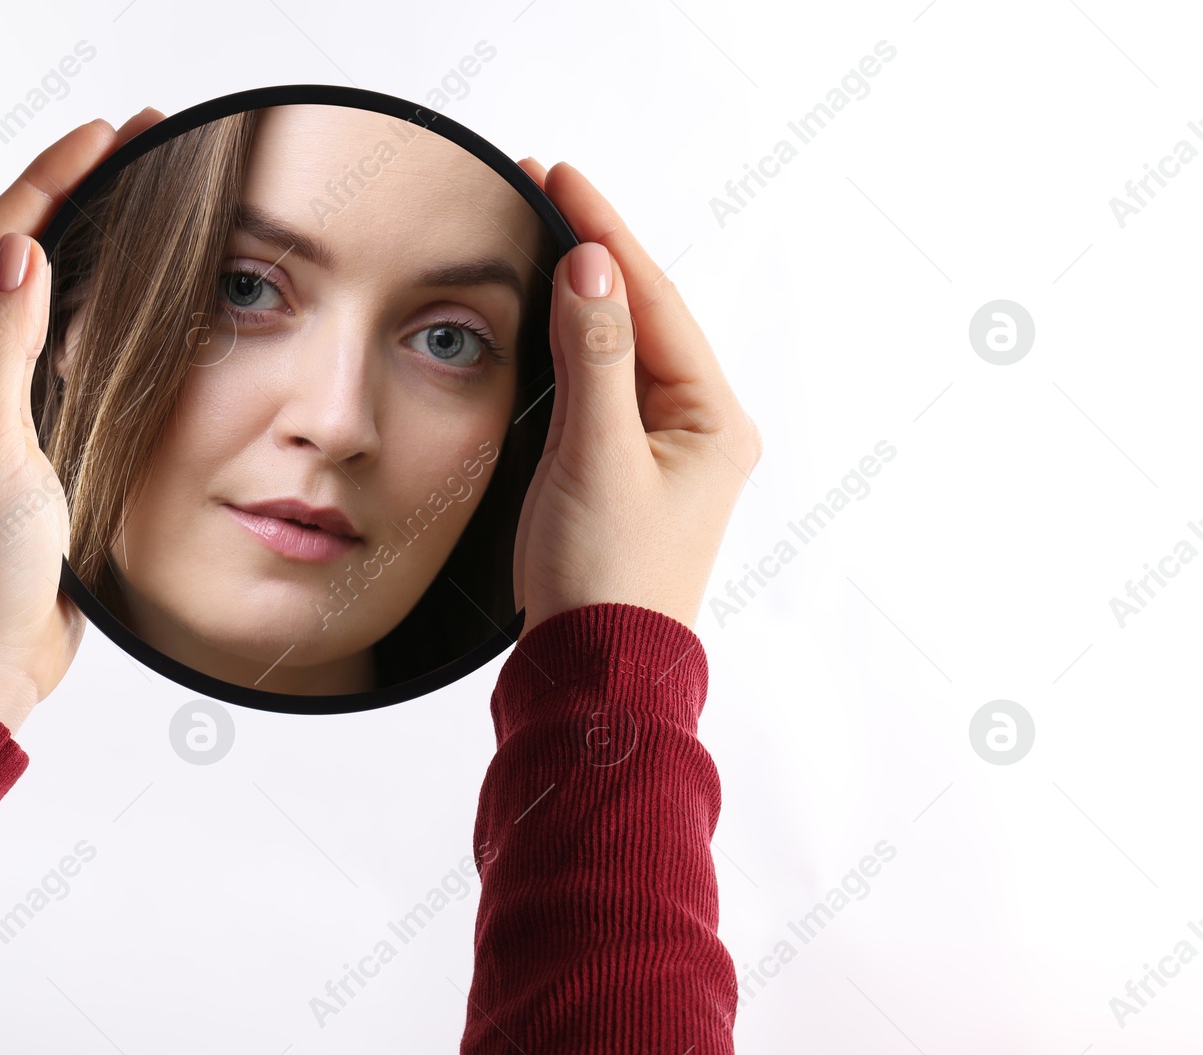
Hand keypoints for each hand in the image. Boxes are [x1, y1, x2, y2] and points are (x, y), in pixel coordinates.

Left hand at [0, 109, 166, 732]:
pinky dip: (96, 310)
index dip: (50, 182)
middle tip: (136, 145)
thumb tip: (23, 253)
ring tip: (137, 198)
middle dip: (72, 192)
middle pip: (18, 257)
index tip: (108, 135)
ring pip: (41, 300)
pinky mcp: (33, 442)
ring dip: (85, 241)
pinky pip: (63, 354)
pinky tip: (131, 303)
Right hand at [511, 160, 761, 634]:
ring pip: (620, 350)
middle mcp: (697, 432)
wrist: (594, 676)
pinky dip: (573, 347)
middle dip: (594, 252)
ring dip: (581, 295)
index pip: (654, 301)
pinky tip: (551, 321)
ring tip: (543, 235)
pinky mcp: (622, 477)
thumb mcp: (597, 457)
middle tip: (545, 188)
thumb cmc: (606, 580)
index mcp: (713, 422)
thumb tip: (592, 265)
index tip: (560, 177)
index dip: (606, 233)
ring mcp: (661, 455)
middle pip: (643, 317)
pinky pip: (602, 389)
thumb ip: (594, 356)